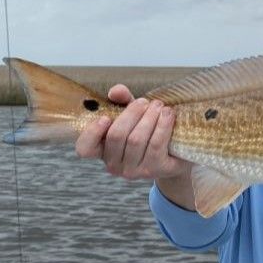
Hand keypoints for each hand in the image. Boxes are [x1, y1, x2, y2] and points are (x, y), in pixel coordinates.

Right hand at [75, 84, 191, 181]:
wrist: (177, 149)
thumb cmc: (147, 129)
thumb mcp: (132, 113)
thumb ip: (121, 100)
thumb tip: (115, 91)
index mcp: (102, 150)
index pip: (85, 148)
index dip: (91, 133)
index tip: (105, 117)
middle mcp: (114, 165)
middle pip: (116, 136)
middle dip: (131, 114)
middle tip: (144, 102)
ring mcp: (134, 171)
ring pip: (136, 140)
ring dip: (149, 118)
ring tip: (158, 105)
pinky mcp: (156, 170)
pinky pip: (156, 144)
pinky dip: (162, 125)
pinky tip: (168, 114)